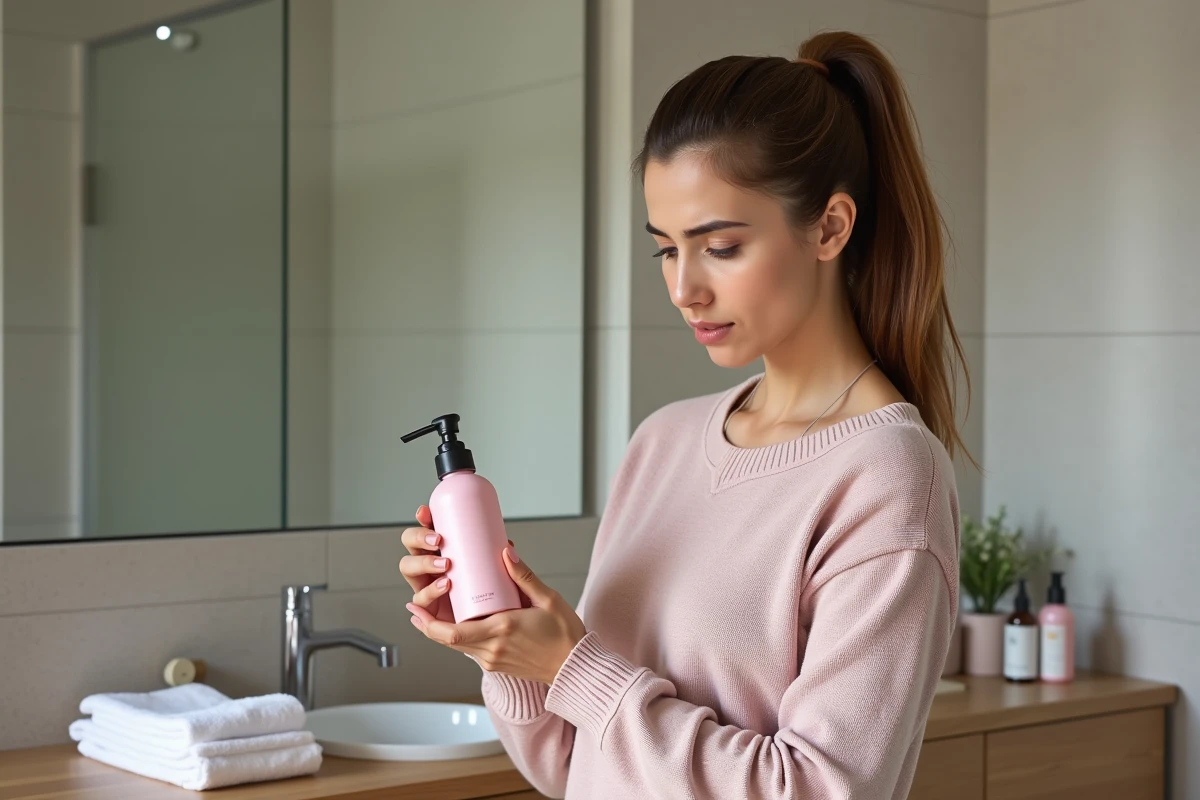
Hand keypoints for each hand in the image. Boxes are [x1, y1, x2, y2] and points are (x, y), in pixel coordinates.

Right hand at [399, 506, 531, 623]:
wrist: (503, 628)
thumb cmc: (504, 597)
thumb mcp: (512, 577)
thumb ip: (513, 565)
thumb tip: (508, 547)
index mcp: (447, 550)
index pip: (429, 529)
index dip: (423, 519)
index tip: (426, 512)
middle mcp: (432, 565)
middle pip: (411, 545)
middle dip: (418, 538)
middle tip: (439, 540)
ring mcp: (428, 585)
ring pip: (409, 568)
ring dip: (423, 563)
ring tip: (446, 565)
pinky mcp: (430, 608)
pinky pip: (420, 599)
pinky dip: (428, 592)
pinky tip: (443, 586)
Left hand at [406, 542, 587, 685]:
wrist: (575, 667)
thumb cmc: (565, 633)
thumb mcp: (547, 598)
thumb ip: (523, 576)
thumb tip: (504, 552)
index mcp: (502, 630)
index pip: (453, 632)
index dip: (428, 622)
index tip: (415, 608)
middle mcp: (492, 649)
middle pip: (448, 641)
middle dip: (427, 625)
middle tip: (415, 607)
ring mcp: (493, 660)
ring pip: (457, 646)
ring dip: (441, 632)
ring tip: (429, 613)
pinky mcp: (497, 665)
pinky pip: (470, 651)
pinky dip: (459, 637)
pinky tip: (458, 624)